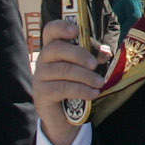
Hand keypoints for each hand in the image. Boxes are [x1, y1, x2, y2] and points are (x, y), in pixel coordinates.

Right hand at [36, 20, 106, 144]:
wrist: (63, 117)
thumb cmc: (74, 86)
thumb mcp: (84, 70)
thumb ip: (93, 59)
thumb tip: (104, 52)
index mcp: (53, 48)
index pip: (50, 31)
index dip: (61, 27)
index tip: (76, 31)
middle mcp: (43, 60)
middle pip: (57, 49)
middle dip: (79, 55)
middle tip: (95, 64)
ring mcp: (40, 76)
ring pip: (63, 70)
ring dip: (85, 76)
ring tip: (100, 83)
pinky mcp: (42, 93)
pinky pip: (62, 88)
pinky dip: (81, 90)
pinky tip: (93, 94)